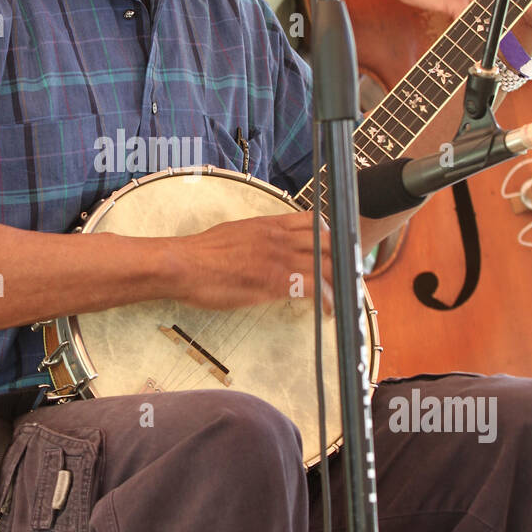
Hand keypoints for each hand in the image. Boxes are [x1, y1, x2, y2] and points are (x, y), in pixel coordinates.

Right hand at [172, 211, 333, 314]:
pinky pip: (315, 288)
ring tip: (346, 298)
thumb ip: (258, 238)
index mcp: (269, 224)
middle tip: (348, 278)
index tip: (338, 251)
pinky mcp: (275, 281)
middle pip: (328, 242)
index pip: (314, 221)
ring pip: (327, 265)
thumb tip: (267, 247)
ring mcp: (279, 258)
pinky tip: (330, 311)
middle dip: (343, 260)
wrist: (183, 265)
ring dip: (341, 282)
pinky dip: (328, 300)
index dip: (332, 236)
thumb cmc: (201, 254)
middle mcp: (279, 237)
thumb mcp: (235, 233)